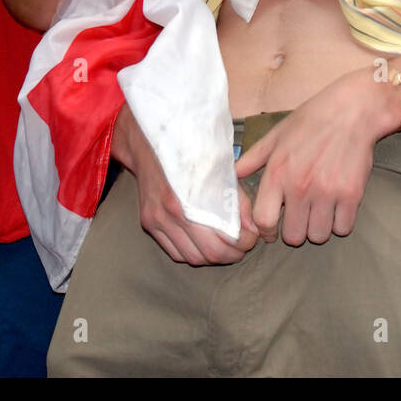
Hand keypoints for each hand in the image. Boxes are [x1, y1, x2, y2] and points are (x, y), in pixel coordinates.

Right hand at [113, 103, 256, 264]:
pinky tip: (204, 243)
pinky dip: (193, 253)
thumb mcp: (219, 170)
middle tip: (243, 245)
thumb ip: (237, 200)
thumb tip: (251, 228)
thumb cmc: (190, 153)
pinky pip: (175, 253)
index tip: (252, 237)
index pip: (222, 241)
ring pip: (192, 258)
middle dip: (232, 254)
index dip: (243, 243)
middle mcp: (170, 214)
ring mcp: (157, 220)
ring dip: (213, 257)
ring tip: (226, 246)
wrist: (149, 143)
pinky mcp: (148, 223)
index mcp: (189, 200)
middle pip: (208, 255)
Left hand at [235, 74, 379, 245]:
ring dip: (318, 227)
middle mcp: (300, 187)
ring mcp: (327, 193)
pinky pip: (343, 229)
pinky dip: (340, 222)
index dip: (266, 231)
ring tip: (320, 210)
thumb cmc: (311, 120)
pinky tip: (337, 207)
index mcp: (277, 173)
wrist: (352, 110)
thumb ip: (252, 159)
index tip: (273, 229)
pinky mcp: (351, 195)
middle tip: (301, 216)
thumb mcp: (276, 136)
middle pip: (294, 236)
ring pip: (319, 236)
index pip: (264, 221)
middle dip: (295, 230)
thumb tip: (232, 174)